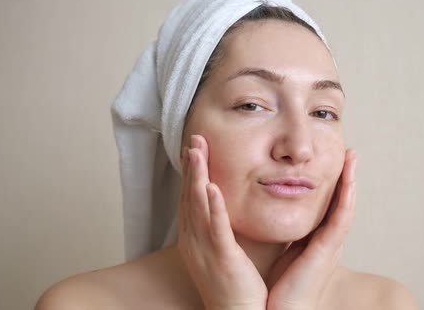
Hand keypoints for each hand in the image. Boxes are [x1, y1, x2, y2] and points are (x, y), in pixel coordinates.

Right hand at [178, 134, 267, 309]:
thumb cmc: (234, 284)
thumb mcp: (222, 250)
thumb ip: (223, 227)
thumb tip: (231, 206)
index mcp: (194, 238)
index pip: (190, 198)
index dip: (191, 172)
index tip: (195, 149)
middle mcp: (194, 241)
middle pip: (189, 196)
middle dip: (191, 166)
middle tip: (194, 139)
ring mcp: (205, 249)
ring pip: (198, 206)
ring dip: (197, 176)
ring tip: (197, 151)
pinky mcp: (222, 257)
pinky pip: (216, 228)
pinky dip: (212, 206)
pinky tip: (211, 186)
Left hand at [265, 149, 356, 309]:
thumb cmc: (280, 287)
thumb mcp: (286, 253)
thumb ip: (288, 236)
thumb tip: (280, 219)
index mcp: (317, 240)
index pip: (329, 205)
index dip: (334, 184)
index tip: (335, 161)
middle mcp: (328, 241)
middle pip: (342, 202)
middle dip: (348, 176)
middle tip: (351, 153)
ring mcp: (331, 246)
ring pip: (346, 206)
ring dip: (351, 181)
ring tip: (353, 158)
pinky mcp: (327, 252)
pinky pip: (340, 221)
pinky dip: (346, 199)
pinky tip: (349, 181)